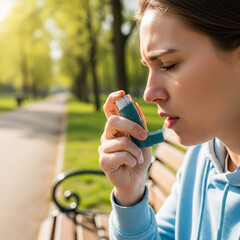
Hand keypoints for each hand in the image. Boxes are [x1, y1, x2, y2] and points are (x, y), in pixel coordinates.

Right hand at [98, 90, 151, 205]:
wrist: (136, 179)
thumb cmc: (138, 158)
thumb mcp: (144, 139)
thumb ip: (140, 124)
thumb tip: (136, 105)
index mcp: (116, 129)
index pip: (109, 110)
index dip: (112, 99)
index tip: (122, 93)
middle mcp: (107, 136)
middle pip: (113, 121)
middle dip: (132, 127)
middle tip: (144, 135)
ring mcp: (104, 148)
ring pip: (122, 142)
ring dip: (136, 151)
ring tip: (138, 158)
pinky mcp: (104, 161)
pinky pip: (121, 155)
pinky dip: (132, 160)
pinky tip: (130, 164)